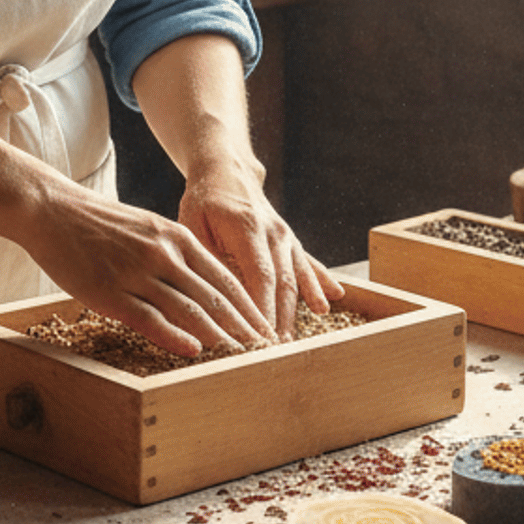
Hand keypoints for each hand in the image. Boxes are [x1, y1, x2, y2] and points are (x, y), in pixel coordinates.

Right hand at [18, 179, 275, 359]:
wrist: (52, 209)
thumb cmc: (100, 223)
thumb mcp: (148, 229)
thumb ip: (176, 254)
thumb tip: (203, 284)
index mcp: (176, 238)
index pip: (225, 279)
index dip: (249, 308)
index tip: (266, 329)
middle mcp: (164, 254)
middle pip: (215, 297)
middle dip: (244, 327)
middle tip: (264, 351)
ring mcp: (138, 273)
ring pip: (189, 309)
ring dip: (219, 336)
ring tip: (239, 357)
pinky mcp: (111, 292)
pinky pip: (150, 318)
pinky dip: (175, 336)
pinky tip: (194, 350)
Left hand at [178, 153, 343, 341]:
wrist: (227, 170)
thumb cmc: (204, 200)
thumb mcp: (192, 223)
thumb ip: (204, 257)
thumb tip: (209, 295)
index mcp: (247, 228)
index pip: (259, 275)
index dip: (263, 308)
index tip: (260, 337)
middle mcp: (274, 232)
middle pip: (282, 282)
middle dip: (281, 319)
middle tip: (276, 353)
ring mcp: (286, 236)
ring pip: (296, 277)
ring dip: (298, 311)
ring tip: (296, 341)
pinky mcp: (291, 241)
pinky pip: (308, 264)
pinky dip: (320, 283)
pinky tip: (331, 302)